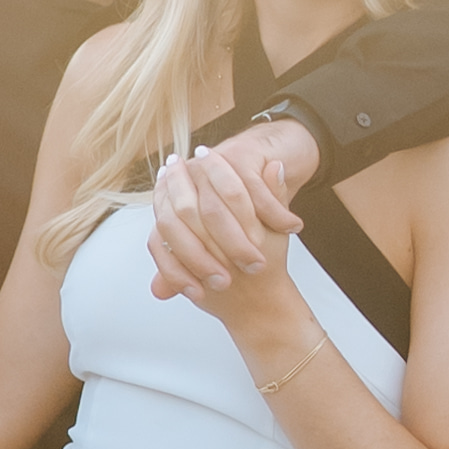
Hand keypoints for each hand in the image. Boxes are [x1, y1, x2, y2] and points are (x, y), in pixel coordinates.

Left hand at [147, 118, 317, 317]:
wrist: (264, 157)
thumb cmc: (237, 209)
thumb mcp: (215, 239)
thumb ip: (186, 260)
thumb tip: (157, 290)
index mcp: (176, 200)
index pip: (164, 234)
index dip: (178, 267)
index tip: (198, 293)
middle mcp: (188, 177)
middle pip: (190, 219)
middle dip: (207, 256)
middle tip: (226, 282)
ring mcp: (213, 163)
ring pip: (220, 207)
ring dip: (238, 240)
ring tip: (257, 264)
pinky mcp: (242, 154)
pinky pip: (255, 189)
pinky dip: (274, 212)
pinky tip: (290, 228)